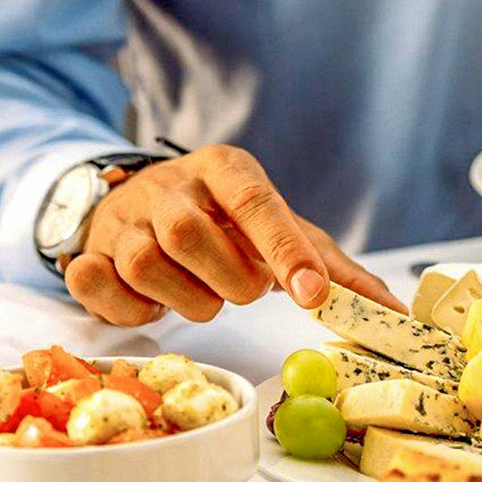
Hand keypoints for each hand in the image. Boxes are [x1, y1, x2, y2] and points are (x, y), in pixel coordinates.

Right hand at [65, 145, 402, 325]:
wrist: (138, 207)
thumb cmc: (225, 226)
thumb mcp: (282, 233)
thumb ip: (336, 271)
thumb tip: (396, 312)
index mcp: (225, 169)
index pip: (256, 202)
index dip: (285, 250)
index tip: (313, 295)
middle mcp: (170, 186)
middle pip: (191, 235)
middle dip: (228, 280)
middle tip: (241, 289)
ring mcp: (122, 219)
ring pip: (146, 264)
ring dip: (185, 299)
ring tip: (200, 294)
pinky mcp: (85, 253)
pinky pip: (94, 285)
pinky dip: (128, 308)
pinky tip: (150, 302)